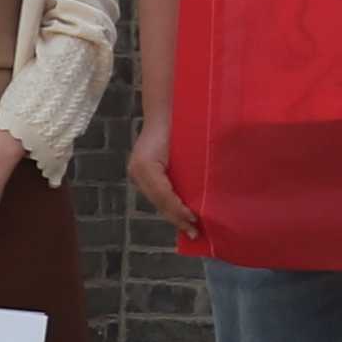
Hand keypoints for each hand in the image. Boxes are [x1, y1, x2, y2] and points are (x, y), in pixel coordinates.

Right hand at [127, 114, 187, 238]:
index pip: (164, 195)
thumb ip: (191, 170)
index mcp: (146, 166)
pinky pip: (158, 194)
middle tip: (195, 233)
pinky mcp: (143, 174)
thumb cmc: (179, 124)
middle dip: (177, 218)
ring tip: (191, 229)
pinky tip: (184, 214)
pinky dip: (171, 205)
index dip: (179, 210)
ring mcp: (138, 174)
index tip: (195, 220)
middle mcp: (138, 172)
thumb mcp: (187, 147)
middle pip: (159, 202)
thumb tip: (202, 195)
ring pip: (158, 200)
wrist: (166, 108)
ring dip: (174, 215)